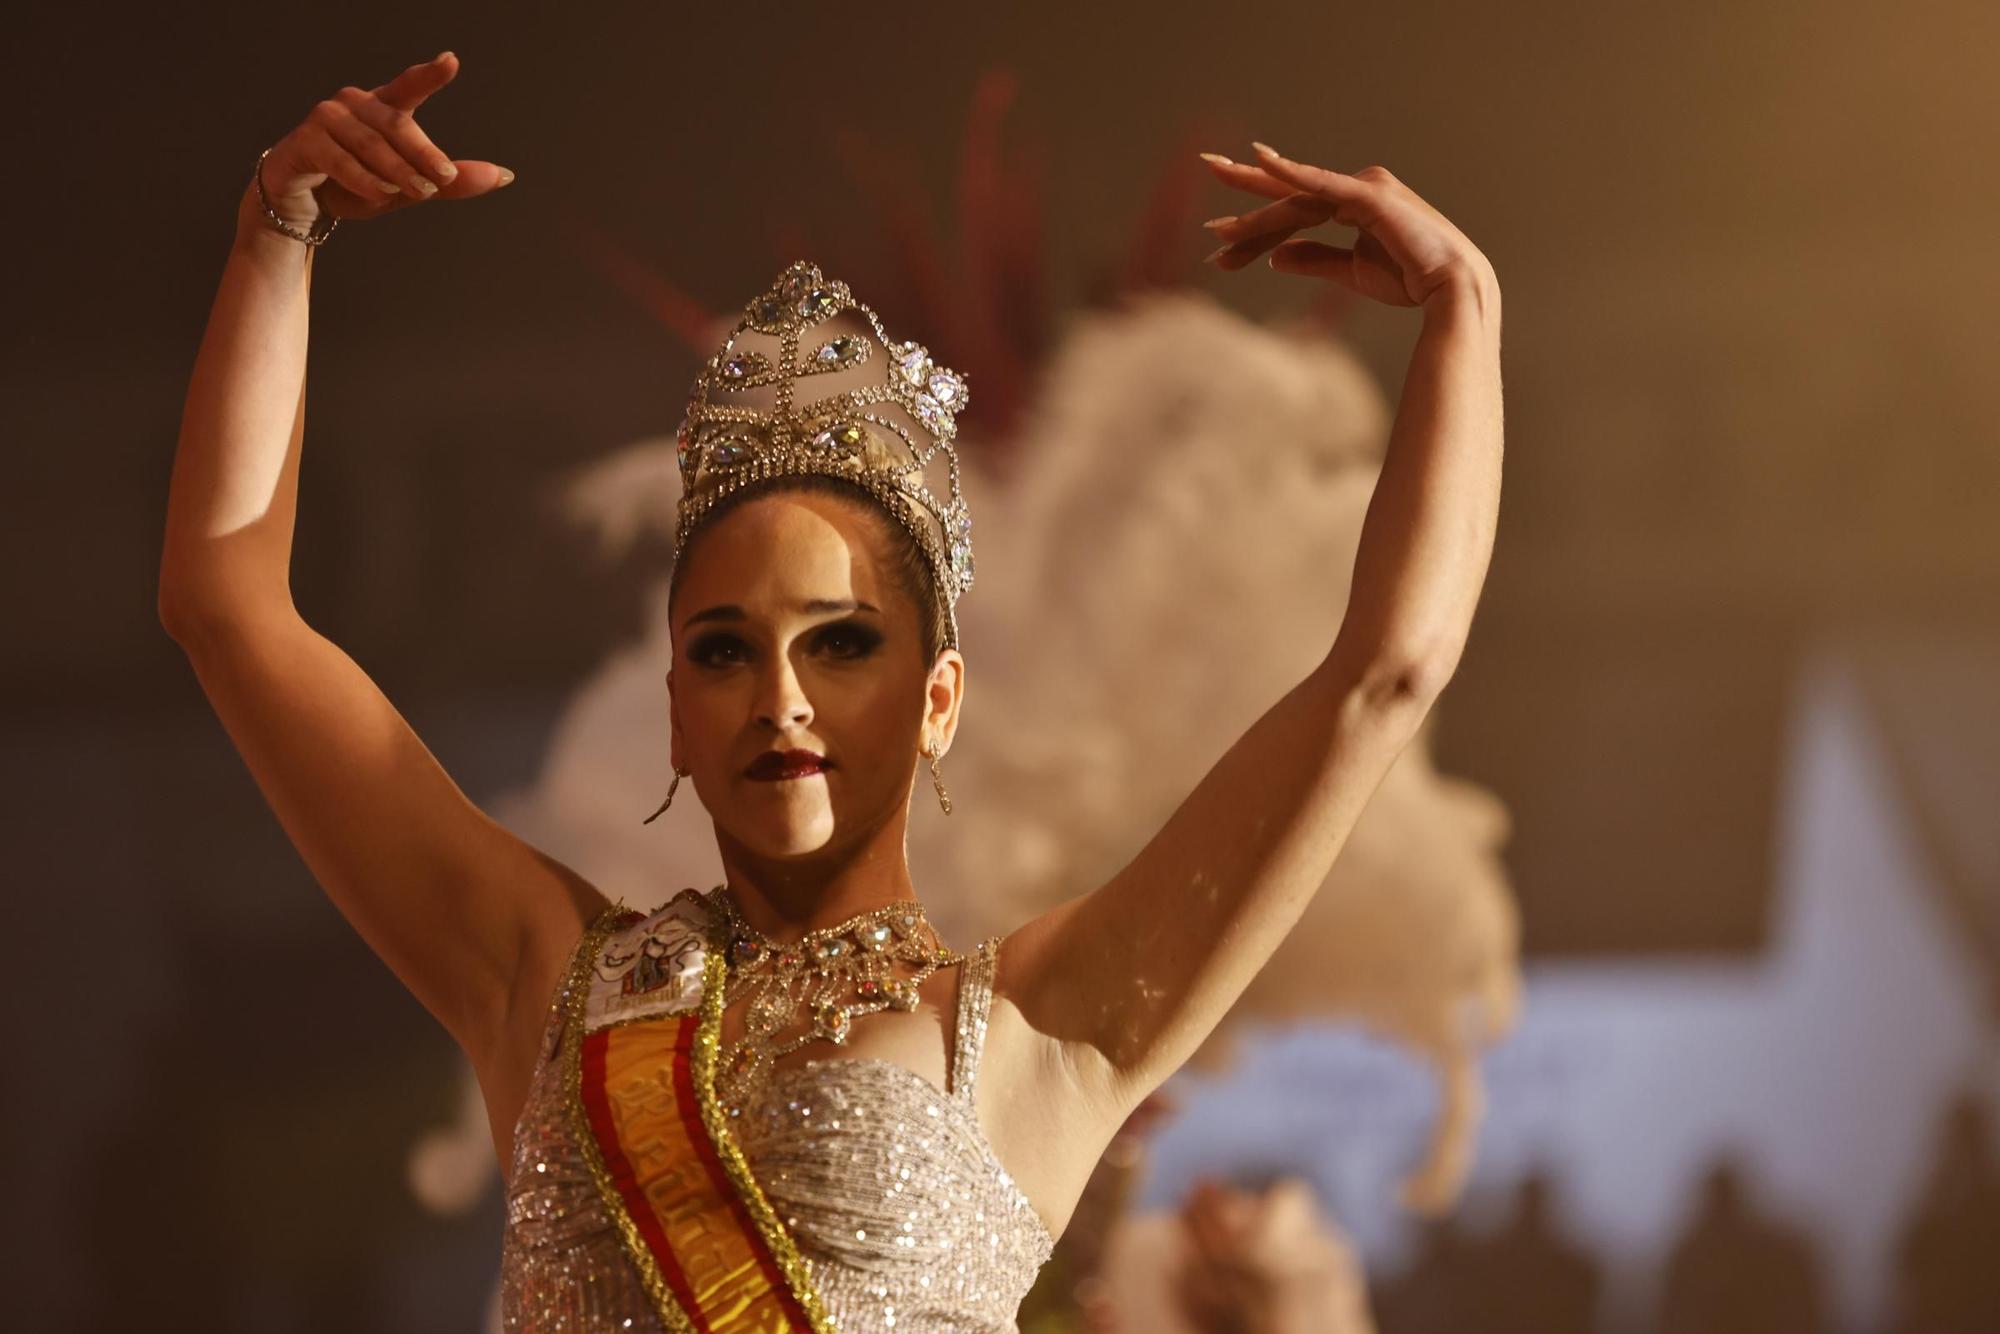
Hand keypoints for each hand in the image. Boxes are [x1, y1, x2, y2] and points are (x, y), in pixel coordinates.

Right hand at [254, 51, 513, 231]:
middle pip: (398, 125)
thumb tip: (503, 175)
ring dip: (397, 171)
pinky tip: (383, 193)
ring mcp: (326, 118)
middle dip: (423, 154)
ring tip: (416, 191)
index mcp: (383, 108)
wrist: (304, 203)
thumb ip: (450, 181)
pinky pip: (340, 160)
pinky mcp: (304, 140)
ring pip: (372, 146)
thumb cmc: (357, 185)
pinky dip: (365, 179)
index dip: (429, 75)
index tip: (451, 62)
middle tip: (443, 179)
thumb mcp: (408, 187)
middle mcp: (355, 104)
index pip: (409, 87)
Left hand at [1199, 142, 1492, 309]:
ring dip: (1256, 216)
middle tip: (1205, 179)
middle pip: (1288, 197)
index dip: (1254, 223)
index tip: (1218, 239)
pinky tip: (1262, 160)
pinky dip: (1293, 172)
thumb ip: (1313, 259)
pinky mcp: (1369, 197)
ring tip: (1217, 229)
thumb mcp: (1349, 272)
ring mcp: (1361, 189)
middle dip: (1245, 198)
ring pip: (1297, 201)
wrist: (1452, 290)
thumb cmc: (1410, 279)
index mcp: (1349, 205)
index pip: (1292, 210)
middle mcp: (1352, 189)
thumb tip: (1276, 257)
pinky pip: (1322, 184)